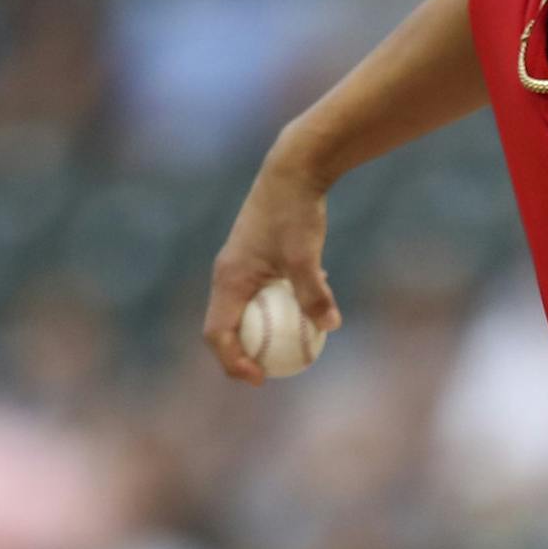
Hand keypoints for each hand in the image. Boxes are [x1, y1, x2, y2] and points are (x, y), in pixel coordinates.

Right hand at [203, 154, 341, 383]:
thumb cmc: (296, 212)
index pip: (217, 334)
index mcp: (229, 279)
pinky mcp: (257, 255)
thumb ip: (314, 293)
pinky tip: (311, 303)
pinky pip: (262, 291)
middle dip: (244, 354)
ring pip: (246, 309)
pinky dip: (278, 305)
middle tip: (271, 373)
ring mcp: (241, 264)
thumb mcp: (306, 255)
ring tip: (292, 347)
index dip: (233, 362)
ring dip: (263, 330)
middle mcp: (228, 274)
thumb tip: (330, 326)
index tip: (260, 378)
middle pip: (227, 327)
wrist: (294, 170)